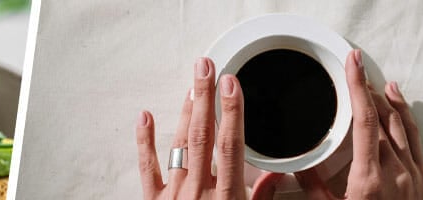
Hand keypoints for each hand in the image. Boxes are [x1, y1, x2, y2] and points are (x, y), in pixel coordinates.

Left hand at [135, 58, 269, 199]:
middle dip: (204, 97)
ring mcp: (174, 195)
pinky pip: (147, 166)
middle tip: (205, 68)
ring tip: (191, 87)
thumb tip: (277, 175)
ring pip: (180, 145)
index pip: (230, 145)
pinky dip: (145, 139)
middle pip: (202, 135)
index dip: (231, 111)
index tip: (230, 83)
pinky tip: (146, 117)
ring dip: (186, 112)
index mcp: (226, 197)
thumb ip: (262, 196)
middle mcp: (198, 192)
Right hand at [290, 50, 422, 198]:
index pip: (365, 120)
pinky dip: (406, 119)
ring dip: (388, 102)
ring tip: (378, 83)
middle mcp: (396, 173)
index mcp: (369, 179)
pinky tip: (400, 110)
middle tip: (355, 69)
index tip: (352, 64)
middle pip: (383, 118)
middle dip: (367, 91)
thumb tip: (296, 164)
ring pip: (402, 126)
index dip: (358, 87)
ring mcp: (412, 176)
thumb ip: (312, 186)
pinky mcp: (421, 181)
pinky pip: (415, 141)